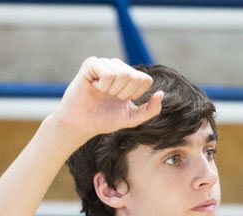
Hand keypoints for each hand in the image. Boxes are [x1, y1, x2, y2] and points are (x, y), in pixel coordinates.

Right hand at [49, 57, 163, 143]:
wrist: (82, 124)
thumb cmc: (105, 119)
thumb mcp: (132, 118)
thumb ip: (150, 110)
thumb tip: (161, 94)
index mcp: (129, 77)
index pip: (145, 80)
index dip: (135, 95)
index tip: (122, 101)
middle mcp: (118, 67)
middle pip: (134, 76)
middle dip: (123, 93)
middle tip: (110, 97)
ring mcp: (105, 63)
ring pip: (122, 73)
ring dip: (112, 90)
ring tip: (102, 93)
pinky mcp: (91, 63)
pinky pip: (108, 73)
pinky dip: (103, 85)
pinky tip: (94, 87)